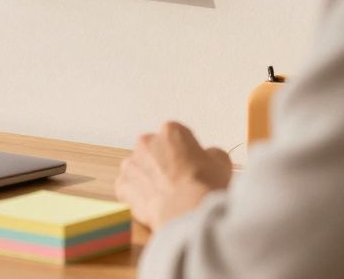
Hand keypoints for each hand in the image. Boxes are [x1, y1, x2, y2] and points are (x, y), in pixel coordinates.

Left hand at [115, 121, 231, 229]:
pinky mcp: (122, 185)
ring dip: (148, 180)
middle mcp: (146, 142)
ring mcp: (131, 164)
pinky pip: (128, 190)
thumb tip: (207, 157)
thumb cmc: (204, 186)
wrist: (188, 211)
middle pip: (153, 151)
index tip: (189, 166)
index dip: (184, 154)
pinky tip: (153, 207)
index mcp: (171, 131)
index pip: (176, 138)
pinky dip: (137, 198)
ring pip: (139, 170)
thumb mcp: (221, 162)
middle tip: (176, 182)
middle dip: (162, 164)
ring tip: (165, 197)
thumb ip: (210, 154)